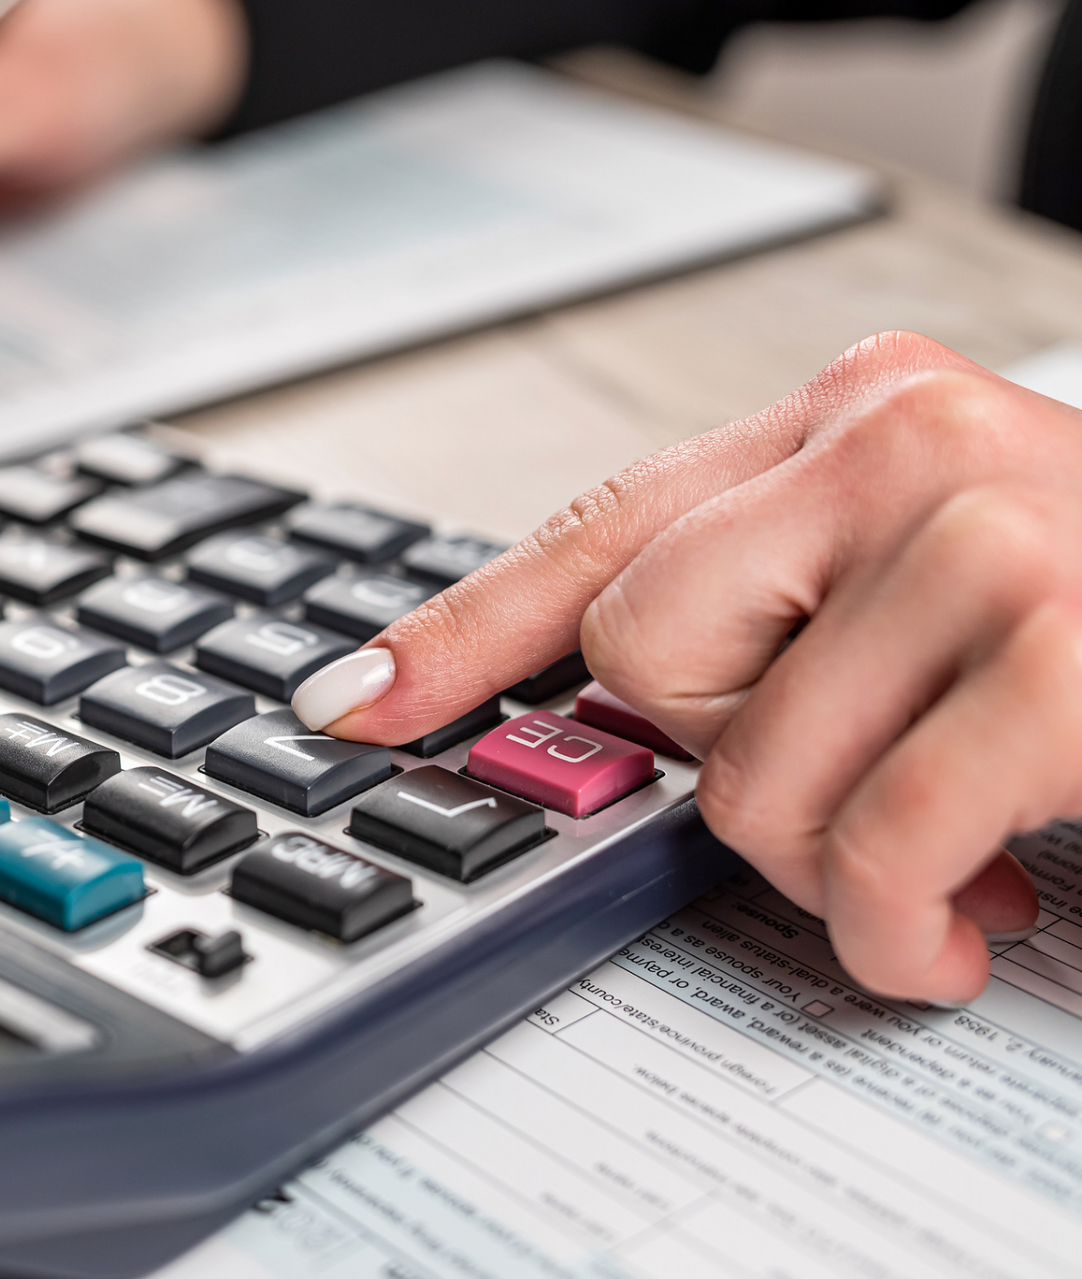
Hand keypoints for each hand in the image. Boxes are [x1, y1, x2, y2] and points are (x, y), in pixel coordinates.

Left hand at [291, 331, 1081, 1004]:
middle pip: (638, 660)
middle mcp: (902, 443)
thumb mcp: (927, 586)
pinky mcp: (1070, 654)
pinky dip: (900, 926)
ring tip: (930, 863)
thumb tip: (601, 727)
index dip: (458, 634)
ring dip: (829, 867)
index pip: (596, 527)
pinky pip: (874, 840)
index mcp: (850, 419)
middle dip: (727, 773)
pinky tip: (961, 921)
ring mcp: (989, 536)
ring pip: (743, 773)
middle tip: (853, 788)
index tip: (355, 704)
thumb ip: (776, 623)